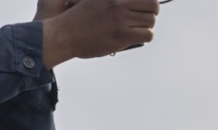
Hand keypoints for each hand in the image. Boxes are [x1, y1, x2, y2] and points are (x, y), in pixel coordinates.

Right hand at [41, 0, 160, 66]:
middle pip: (152, 5)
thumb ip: (113, 2)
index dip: (147, 1)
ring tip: (137, 30)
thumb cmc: (78, 20)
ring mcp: (121, 18)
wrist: (65, 34)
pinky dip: (145, 37)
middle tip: (144, 19)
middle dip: (151, 13)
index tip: (145, 6)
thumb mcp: (95, 1)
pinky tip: (137, 38)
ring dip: (146, 27)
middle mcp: (118, 2)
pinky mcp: (122, 35)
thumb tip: (127, 5)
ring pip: (151, 21)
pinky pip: (147, 35)